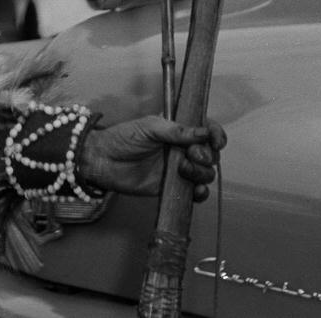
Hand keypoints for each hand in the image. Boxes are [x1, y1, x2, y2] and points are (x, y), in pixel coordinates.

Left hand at [76, 116, 225, 200]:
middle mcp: (182, 149)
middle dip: (207, 155)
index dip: (216, 134)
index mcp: (178, 130)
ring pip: (205, 173)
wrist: (105, 161)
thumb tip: (203, 132)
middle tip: (191, 155)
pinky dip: (200, 193)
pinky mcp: (174, 188)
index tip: (215, 141)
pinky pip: (195, 193)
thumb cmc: (123, 138)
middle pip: (210, 154)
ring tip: (182, 169)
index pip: (206, 130)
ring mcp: (179, 169)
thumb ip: (176, 130)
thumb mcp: (149, 127)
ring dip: (201, 173)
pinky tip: (194, 190)